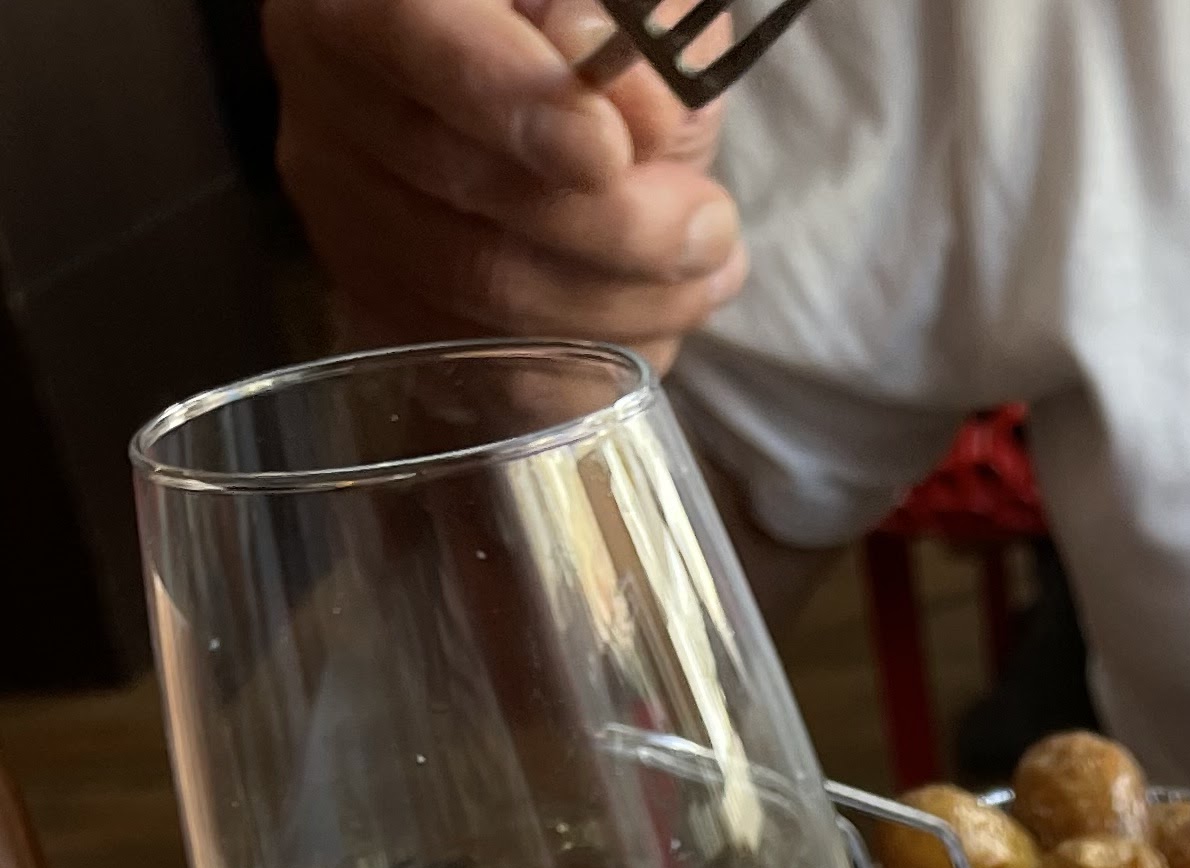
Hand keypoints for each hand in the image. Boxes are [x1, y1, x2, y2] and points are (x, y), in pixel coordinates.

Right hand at [266, 0, 744, 359]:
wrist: (540, 90)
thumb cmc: (584, 28)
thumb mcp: (621, 2)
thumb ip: (633, 26)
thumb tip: (640, 102)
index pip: (415, 34)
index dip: (509, 98)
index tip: (608, 151)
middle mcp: (326, 88)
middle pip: (456, 179)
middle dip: (612, 224)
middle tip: (713, 230)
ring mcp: (341, 201)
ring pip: (476, 286)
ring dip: (617, 299)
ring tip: (707, 272)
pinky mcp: (377, 294)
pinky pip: (477, 361)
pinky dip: (584, 361)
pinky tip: (653, 325)